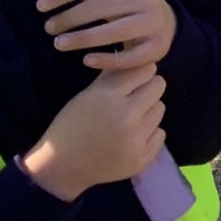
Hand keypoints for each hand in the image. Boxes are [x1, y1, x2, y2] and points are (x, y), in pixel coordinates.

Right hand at [21, 64, 166, 202]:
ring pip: (160, 109)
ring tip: (128, 120)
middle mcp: (126, 117)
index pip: (147, 69)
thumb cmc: (71, 125)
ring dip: (148, 112)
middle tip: (132, 99)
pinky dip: (148, 134)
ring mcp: (135, 140)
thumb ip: (113, 75)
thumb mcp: (87, 95)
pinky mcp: (141, 159)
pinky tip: (130, 139)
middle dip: (147, 89)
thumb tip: (134, 53)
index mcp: (109, 96)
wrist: (60, 167)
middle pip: (159, 86)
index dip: (140, 73)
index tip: (133, 80)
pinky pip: (160, 133)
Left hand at [39, 0, 176, 70]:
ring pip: (116, 31)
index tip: (40, 7)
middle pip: (103, 5)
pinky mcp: (157, 47)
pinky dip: (107, 60)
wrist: (165, 23)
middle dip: (71, 17)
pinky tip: (86, 61)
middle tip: (49, 28)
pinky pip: (130, 57)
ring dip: (84, 38)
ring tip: (59, 44)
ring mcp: (153, 23)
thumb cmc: (125, 4)